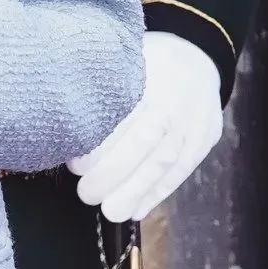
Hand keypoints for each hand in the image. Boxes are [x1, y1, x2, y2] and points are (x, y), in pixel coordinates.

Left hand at [67, 31, 223, 221]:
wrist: (197, 57)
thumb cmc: (144, 61)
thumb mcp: (124, 57)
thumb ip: (103, 82)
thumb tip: (65, 116)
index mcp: (148, 74)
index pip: (125, 113)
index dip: (101, 143)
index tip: (76, 164)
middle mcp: (173, 100)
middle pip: (146, 141)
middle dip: (115, 173)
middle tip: (86, 193)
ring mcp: (192, 123)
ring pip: (165, 162)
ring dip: (136, 191)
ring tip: (111, 211)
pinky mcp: (202, 142)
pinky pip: (181, 172)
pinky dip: (157, 194)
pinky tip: (136, 210)